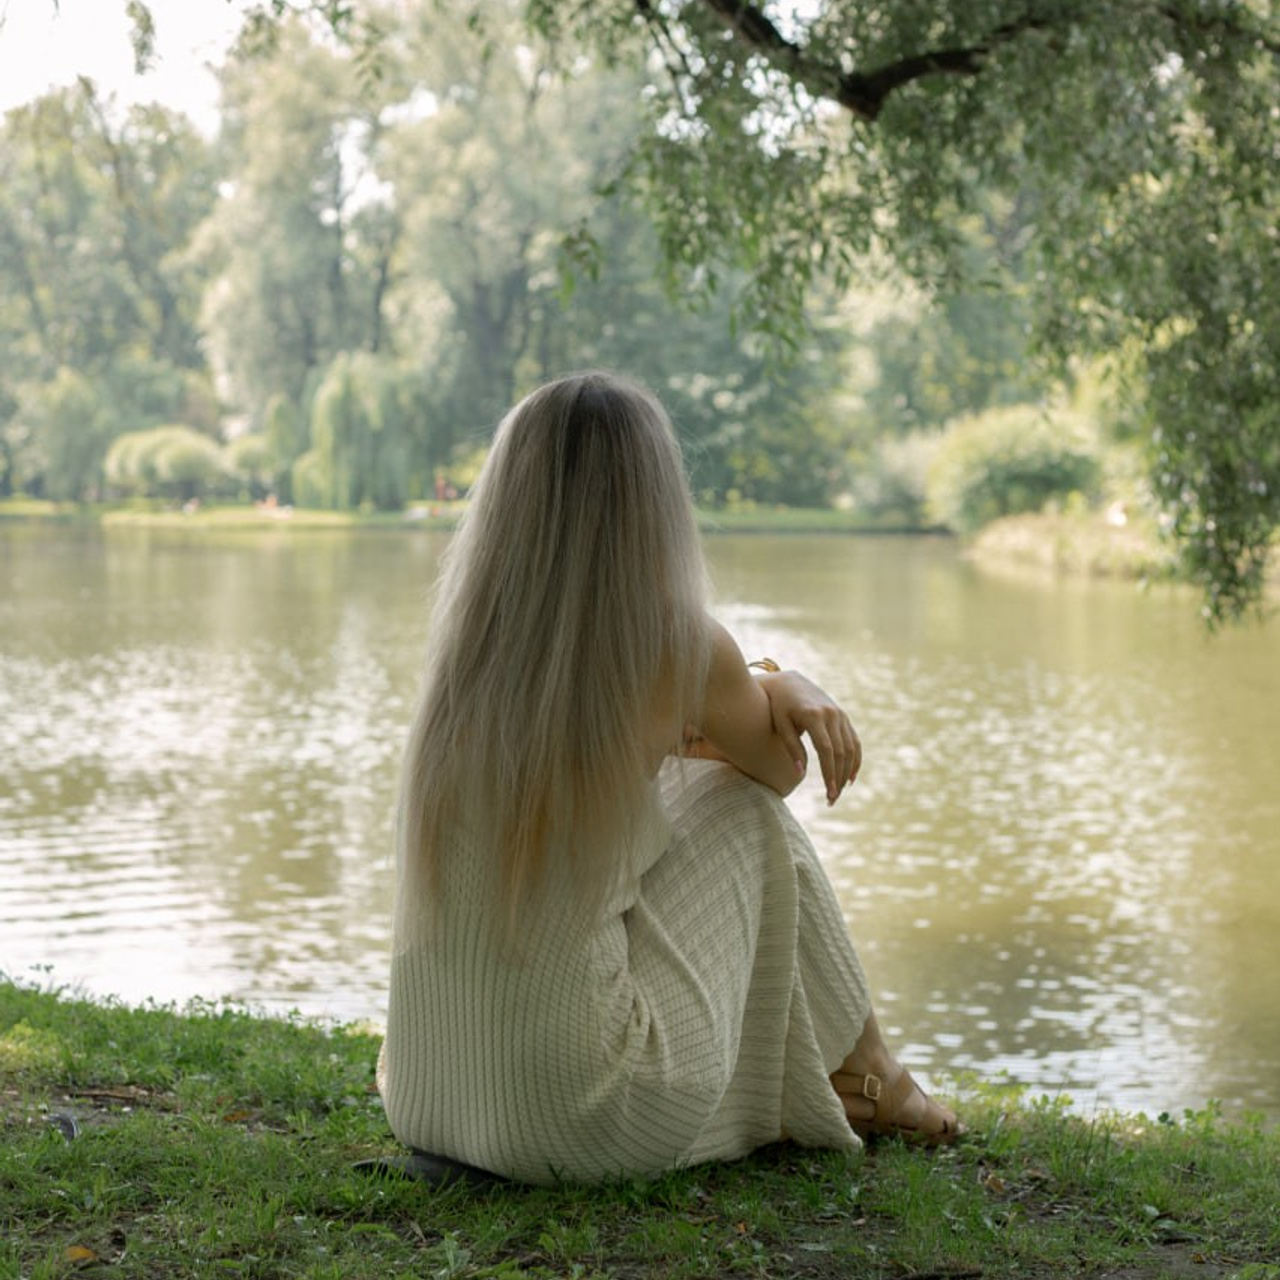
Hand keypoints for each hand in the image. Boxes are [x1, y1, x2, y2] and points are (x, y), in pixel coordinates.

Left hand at [758, 671, 861, 803]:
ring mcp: (839, 714)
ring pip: (850, 748)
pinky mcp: (842, 716)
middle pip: (841, 752)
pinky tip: (850, 777)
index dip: (829, 772)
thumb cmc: (778, 706)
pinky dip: (855, 759)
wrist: (787, 683)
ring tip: (839, 792)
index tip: (829, 792)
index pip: (827, 750)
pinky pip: (854, 740)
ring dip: (847, 772)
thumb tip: (800, 774)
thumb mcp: (780, 725)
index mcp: (814, 715)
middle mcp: (831, 714)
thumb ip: (791, 747)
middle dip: (838, 777)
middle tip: (832, 799)